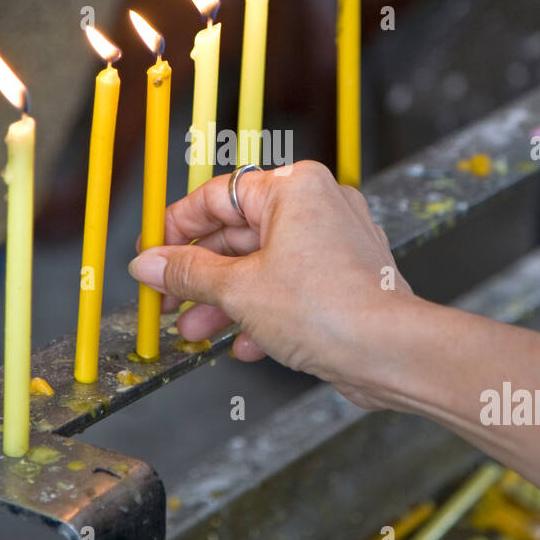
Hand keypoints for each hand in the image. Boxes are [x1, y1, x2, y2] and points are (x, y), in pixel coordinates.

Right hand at [128, 161, 413, 408]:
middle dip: (201, 276)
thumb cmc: (326, 308)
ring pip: (265, 265)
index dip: (176, 228)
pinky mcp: (348, 277)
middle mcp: (319, 204)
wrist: (392, 352)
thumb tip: (147, 264)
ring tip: (195, 333)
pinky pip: (293, 287)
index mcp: (293, 188)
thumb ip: (188, 274)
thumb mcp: (238, 290)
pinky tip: (244, 345)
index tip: (151, 257)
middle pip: (240, 234)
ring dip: (226, 300)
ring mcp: (337, 241)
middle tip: (167, 302)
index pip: (218, 196)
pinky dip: (265, 312)